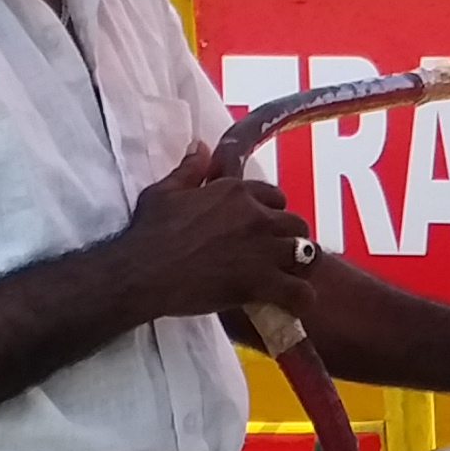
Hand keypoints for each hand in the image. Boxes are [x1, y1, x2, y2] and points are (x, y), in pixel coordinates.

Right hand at [117, 148, 316, 323]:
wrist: (143, 271)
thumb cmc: (150, 231)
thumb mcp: (165, 191)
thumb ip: (189, 169)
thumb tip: (200, 146)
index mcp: (236, 192)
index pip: (274, 196)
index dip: (270, 211)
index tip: (260, 225)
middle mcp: (256, 216)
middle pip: (296, 223)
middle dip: (289, 237)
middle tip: (275, 253)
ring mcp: (263, 250)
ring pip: (306, 253)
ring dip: (300, 265)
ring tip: (288, 277)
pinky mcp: (262, 282)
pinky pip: (300, 291)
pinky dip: (300, 299)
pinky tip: (293, 304)